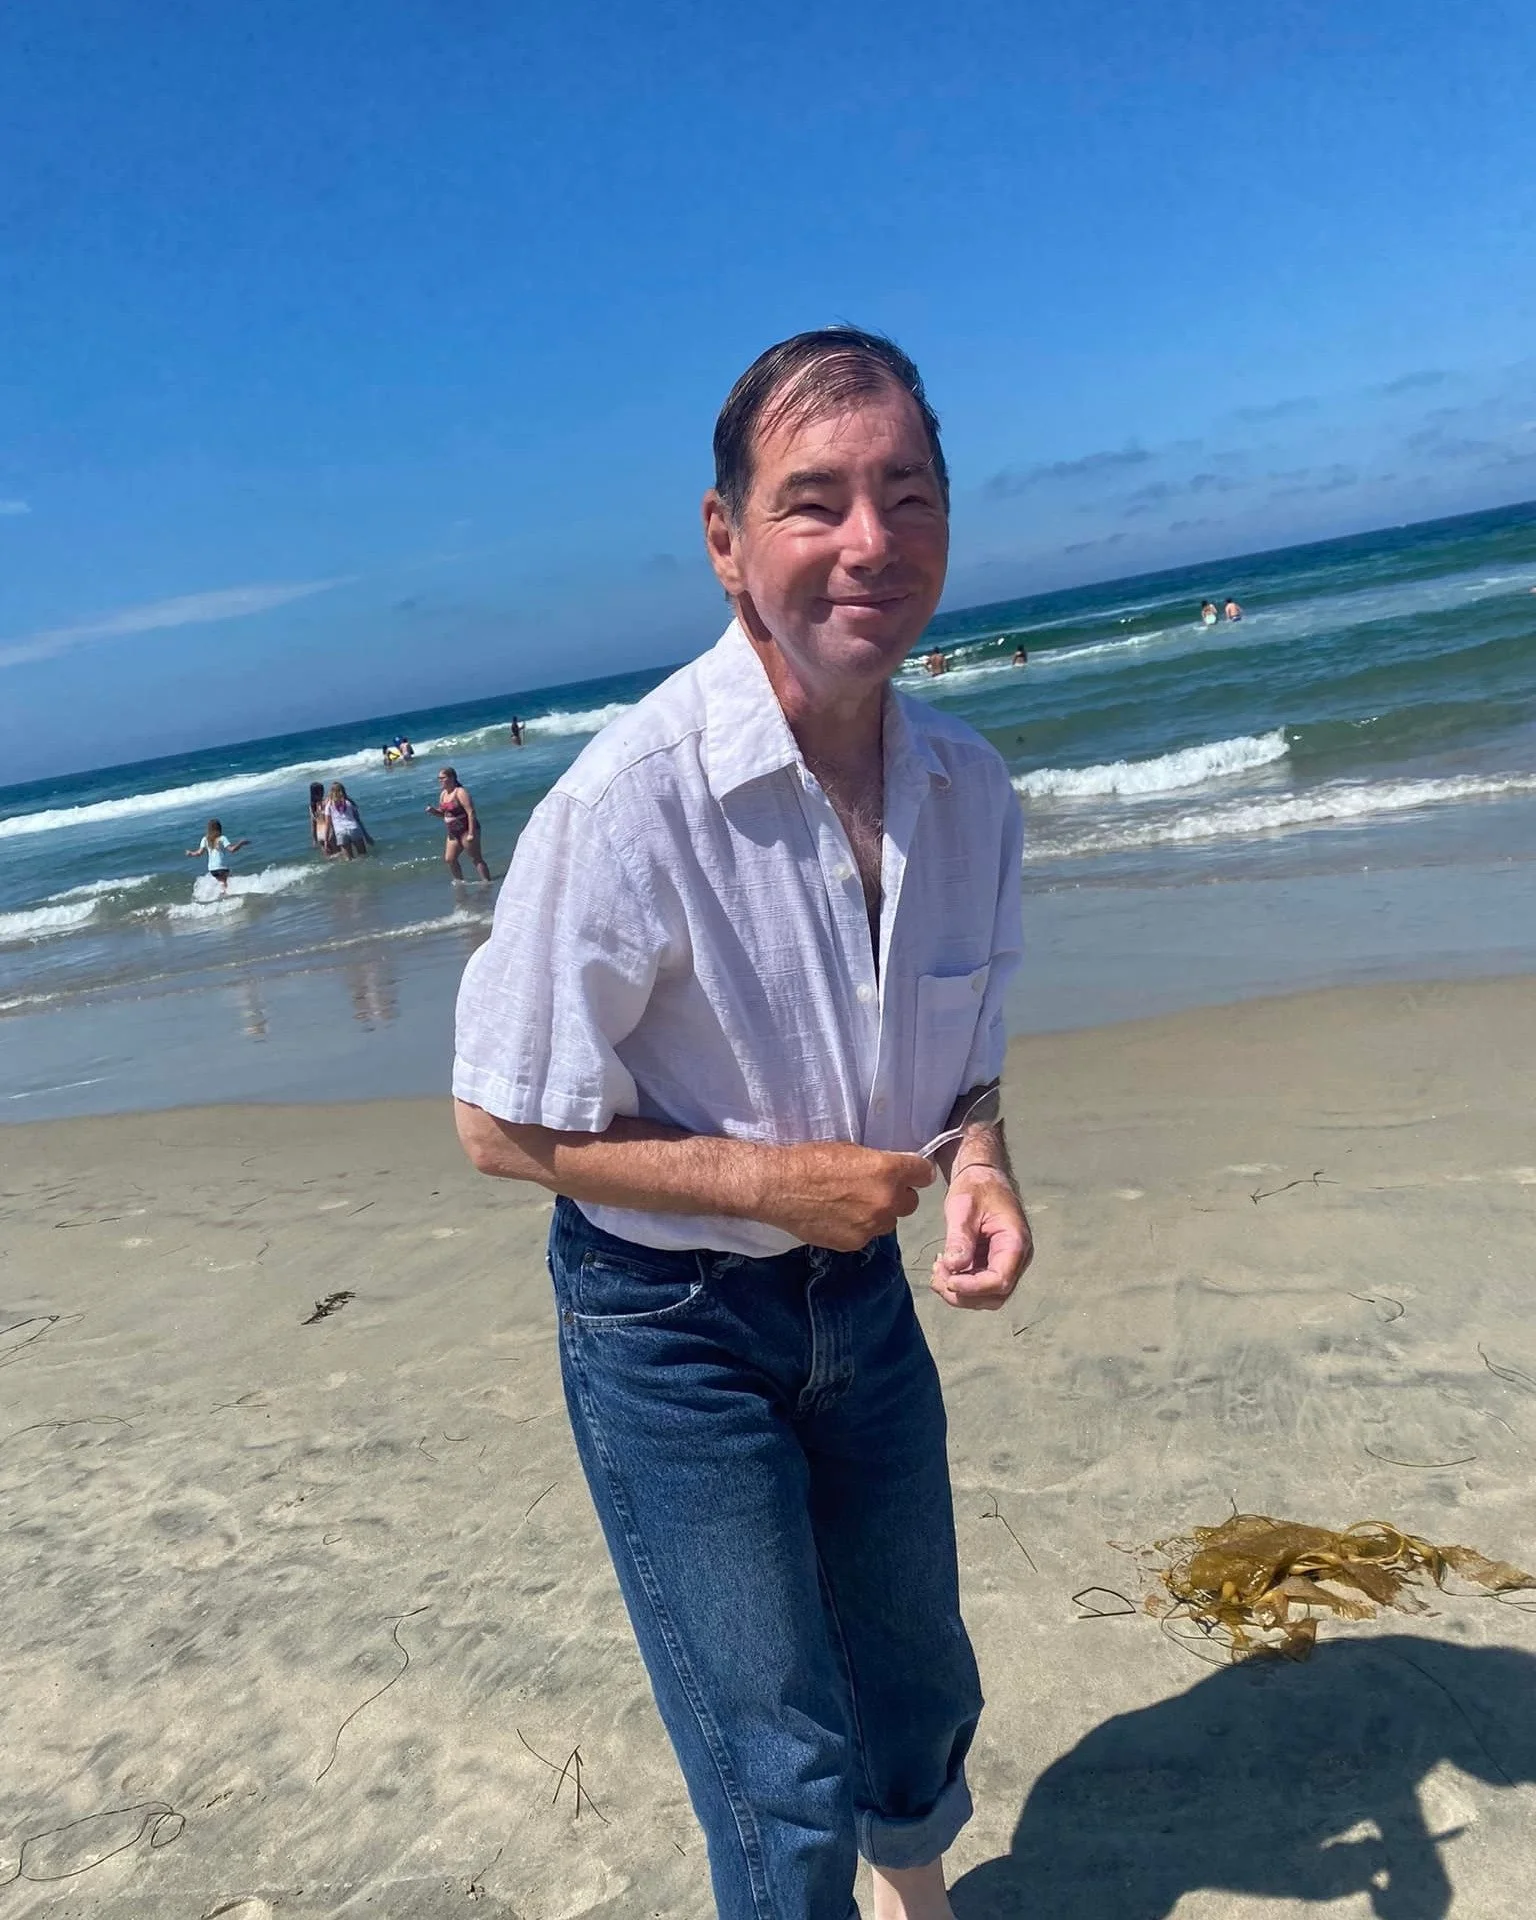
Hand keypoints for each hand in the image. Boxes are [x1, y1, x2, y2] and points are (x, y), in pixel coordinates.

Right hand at [758, 1143, 935, 1251]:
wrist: (780, 1187)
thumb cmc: (811, 1160)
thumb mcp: (851, 1151)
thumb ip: (878, 1164)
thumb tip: (892, 1172)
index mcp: (888, 1171)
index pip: (924, 1174)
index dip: (917, 1173)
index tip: (911, 1174)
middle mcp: (886, 1200)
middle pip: (910, 1202)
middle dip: (897, 1196)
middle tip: (875, 1191)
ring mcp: (872, 1225)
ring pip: (888, 1222)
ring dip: (878, 1214)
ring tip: (852, 1206)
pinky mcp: (855, 1243)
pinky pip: (867, 1235)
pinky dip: (858, 1228)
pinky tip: (837, 1219)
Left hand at [931, 1165, 1031, 1309]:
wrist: (982, 1176)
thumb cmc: (977, 1186)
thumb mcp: (963, 1207)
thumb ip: (960, 1237)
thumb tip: (954, 1267)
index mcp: (1015, 1242)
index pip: (1001, 1280)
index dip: (974, 1287)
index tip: (949, 1281)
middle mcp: (1016, 1258)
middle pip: (995, 1295)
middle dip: (964, 1294)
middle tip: (938, 1274)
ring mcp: (1005, 1263)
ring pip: (986, 1296)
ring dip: (959, 1291)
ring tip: (938, 1270)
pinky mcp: (992, 1264)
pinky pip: (978, 1285)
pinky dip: (958, 1283)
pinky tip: (942, 1267)